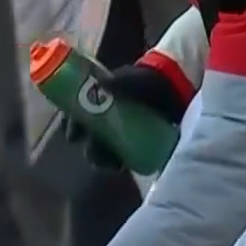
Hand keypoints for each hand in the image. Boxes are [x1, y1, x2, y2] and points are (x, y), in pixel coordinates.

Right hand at [62, 63, 190, 171]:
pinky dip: (117, 164)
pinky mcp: (132, 143)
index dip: (71, 126)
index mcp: (95, 99)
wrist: (174, 87)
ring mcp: (117, 132)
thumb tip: (104, 83)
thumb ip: (121, 81)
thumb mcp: (133, 78)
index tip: (73, 137)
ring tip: (110, 165)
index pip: (75, 114)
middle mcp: (102, 117)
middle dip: (90, 149)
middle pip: (88, 137)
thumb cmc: (148, 79)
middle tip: (93, 155)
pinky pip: (119, 157)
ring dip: (101, 160)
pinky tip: (121, 167)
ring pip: (102, 149)